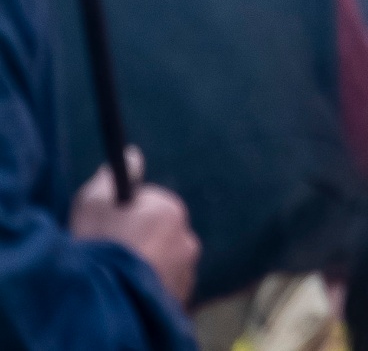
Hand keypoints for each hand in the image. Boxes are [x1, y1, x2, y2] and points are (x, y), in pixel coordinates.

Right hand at [70, 159, 194, 304]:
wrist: (102, 301)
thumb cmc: (96, 245)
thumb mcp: (93, 203)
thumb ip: (113, 175)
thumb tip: (133, 153)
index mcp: (170, 211)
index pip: (148, 206)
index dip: (123, 217)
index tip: (107, 231)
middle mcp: (186, 239)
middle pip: (159, 233)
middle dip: (138, 240)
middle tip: (111, 255)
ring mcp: (186, 270)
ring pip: (162, 260)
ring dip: (145, 264)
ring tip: (118, 277)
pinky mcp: (180, 297)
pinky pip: (163, 284)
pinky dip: (149, 286)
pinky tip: (128, 291)